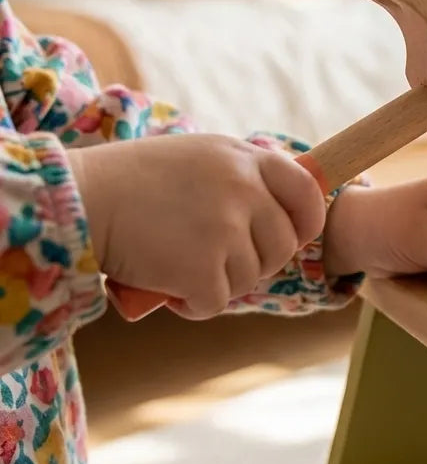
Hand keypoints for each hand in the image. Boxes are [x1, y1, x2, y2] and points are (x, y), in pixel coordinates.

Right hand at [68, 134, 325, 318]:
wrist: (79, 200)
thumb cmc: (130, 182)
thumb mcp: (197, 159)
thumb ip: (239, 178)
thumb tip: (279, 213)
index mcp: (245, 158)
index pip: (308, 191)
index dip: (306, 220)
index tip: (293, 235)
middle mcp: (244, 189)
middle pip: (282, 245)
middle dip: (255, 261)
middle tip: (215, 259)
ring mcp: (226, 228)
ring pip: (249, 277)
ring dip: (219, 282)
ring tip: (178, 264)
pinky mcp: (204, 267)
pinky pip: (217, 302)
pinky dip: (193, 304)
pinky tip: (167, 287)